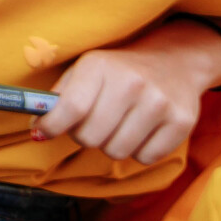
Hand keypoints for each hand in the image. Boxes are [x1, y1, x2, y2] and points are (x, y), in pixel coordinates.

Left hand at [35, 26, 220, 162]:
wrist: (174, 61)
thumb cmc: (119, 70)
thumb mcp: (86, 69)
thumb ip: (60, 96)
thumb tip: (37, 129)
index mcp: (100, 66)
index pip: (71, 108)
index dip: (52, 126)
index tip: (43, 132)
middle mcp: (132, 83)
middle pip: (91, 137)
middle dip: (83, 136)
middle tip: (90, 125)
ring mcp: (160, 103)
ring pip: (117, 151)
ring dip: (110, 145)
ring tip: (117, 126)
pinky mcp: (182, 122)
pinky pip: (145, 158)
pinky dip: (138, 151)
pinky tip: (141, 130)